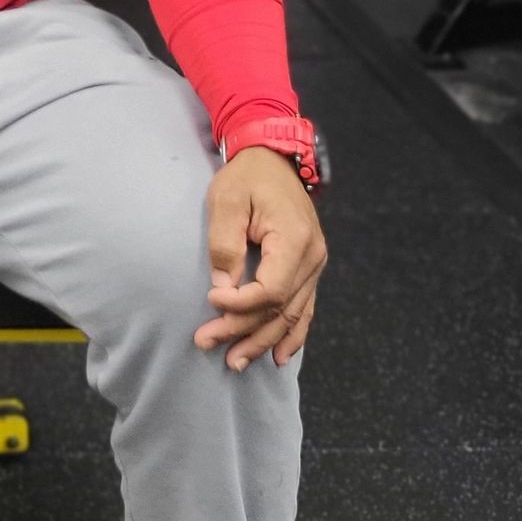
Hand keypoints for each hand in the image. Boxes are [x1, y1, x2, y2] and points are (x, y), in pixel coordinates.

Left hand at [195, 147, 325, 372]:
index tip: (210, 301)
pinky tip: (278, 356)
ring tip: (235, 362)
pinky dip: (292, 335)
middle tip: (206, 343)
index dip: (240, 305)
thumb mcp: (226, 201)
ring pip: (292, 315)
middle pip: (280, 309)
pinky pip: (304, 309)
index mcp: (295, 239)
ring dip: (263, 341)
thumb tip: (223, 289)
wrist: (273, 158)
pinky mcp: (309, 268)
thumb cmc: (246, 176)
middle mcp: (313, 257)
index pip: (271, 289)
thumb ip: (225, 245)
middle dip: (242, 331)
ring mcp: (315, 265)